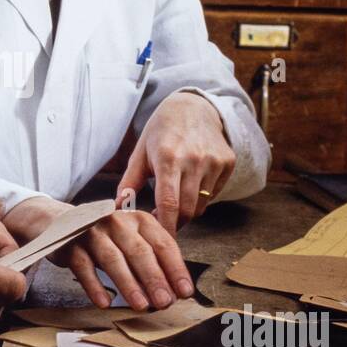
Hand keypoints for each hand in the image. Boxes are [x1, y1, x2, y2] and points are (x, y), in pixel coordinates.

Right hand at [5, 195, 192, 310]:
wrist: (58, 222)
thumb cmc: (103, 236)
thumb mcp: (129, 240)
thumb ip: (149, 260)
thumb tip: (171, 291)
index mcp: (138, 219)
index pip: (163, 243)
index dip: (175, 268)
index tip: (185, 291)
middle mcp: (117, 221)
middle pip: (139, 251)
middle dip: (154, 278)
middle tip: (165, 302)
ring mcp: (92, 231)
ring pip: (113, 259)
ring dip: (129, 284)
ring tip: (141, 305)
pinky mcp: (70, 243)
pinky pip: (84, 267)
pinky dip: (94, 286)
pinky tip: (104, 302)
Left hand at [119, 91, 235, 237]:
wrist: (193, 106)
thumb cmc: (161, 131)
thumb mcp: (141, 152)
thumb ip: (130, 182)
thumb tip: (118, 208)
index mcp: (168, 158)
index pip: (168, 203)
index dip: (165, 226)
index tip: (159, 239)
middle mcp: (195, 160)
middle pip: (188, 210)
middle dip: (176, 223)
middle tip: (164, 222)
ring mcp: (214, 161)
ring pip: (202, 205)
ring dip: (188, 210)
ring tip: (176, 199)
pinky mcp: (228, 162)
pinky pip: (214, 193)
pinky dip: (202, 196)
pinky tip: (191, 182)